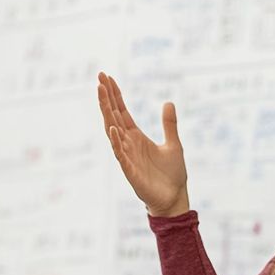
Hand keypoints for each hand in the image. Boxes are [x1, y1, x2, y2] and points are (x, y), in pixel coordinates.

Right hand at [97, 71, 189, 216]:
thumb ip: (169, 125)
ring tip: (101, 95)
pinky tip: (113, 128)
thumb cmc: (172, 174)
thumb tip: (168, 102)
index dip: (115, 95)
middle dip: (106, 98)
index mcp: (136, 137)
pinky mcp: (130, 170)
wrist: (174, 197)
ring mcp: (127, 156)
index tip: (107, 77)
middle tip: (99, 78)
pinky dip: (116, 141)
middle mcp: (128, 143)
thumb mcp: (174, 144)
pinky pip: (120, 154)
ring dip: (107, 113)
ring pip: (113, 131)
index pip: (122, 111)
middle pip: (114, 116)